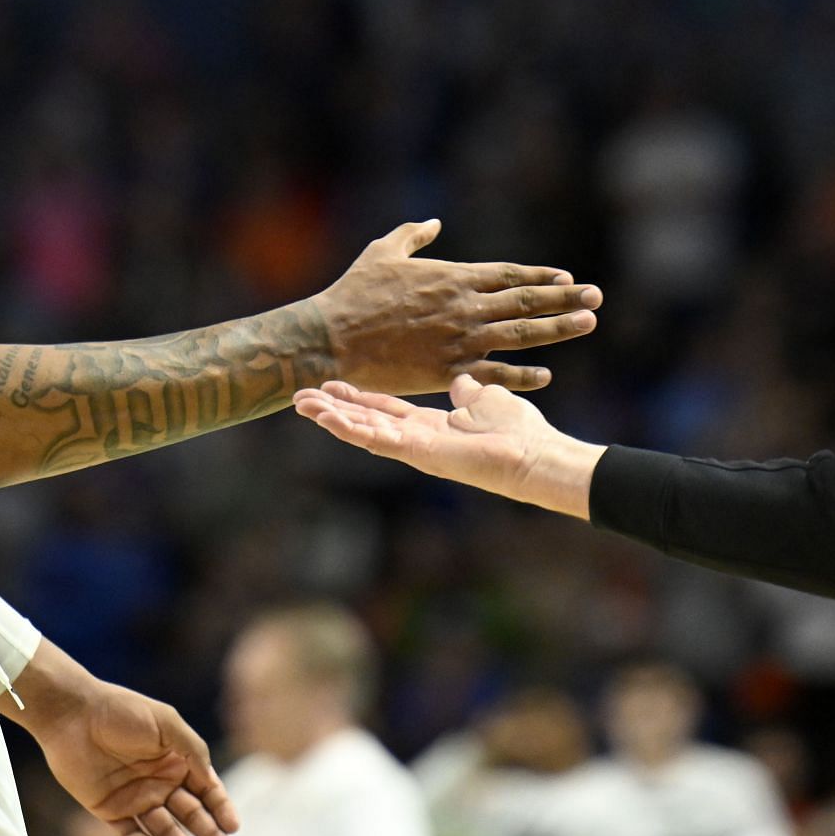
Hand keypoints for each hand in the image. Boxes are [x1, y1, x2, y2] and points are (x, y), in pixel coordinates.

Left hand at [26, 674, 239, 835]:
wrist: (73, 714)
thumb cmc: (122, 711)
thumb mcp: (166, 723)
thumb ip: (192, 750)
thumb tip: (212, 780)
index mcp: (177, 760)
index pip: (206, 790)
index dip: (221, 808)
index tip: (234, 827)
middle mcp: (160, 782)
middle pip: (191, 815)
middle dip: (211, 835)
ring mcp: (136, 799)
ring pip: (166, 831)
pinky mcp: (110, 811)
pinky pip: (131, 834)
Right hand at [292, 374, 605, 517]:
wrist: (534, 455)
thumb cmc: (519, 430)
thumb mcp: (486, 397)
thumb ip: (468, 390)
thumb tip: (461, 380)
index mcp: (431, 425)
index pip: (386, 409)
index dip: (358, 397)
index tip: (331, 383)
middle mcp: (417, 439)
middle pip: (365, 421)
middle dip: (333, 409)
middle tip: (299, 395)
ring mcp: (414, 449)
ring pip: (364, 432)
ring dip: (332, 418)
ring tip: (300, 405)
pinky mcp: (418, 453)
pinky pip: (378, 440)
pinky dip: (351, 429)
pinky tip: (327, 419)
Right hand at [309, 220, 600, 394]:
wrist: (333, 339)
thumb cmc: (354, 293)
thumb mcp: (383, 252)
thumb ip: (412, 235)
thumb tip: (433, 221)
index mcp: (453, 277)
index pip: (509, 275)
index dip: (540, 276)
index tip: (567, 277)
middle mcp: (465, 307)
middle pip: (526, 302)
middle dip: (564, 299)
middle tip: (596, 297)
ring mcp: (461, 340)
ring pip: (521, 335)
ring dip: (557, 329)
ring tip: (587, 323)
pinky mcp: (449, 371)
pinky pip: (495, 373)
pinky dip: (522, 374)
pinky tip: (545, 374)